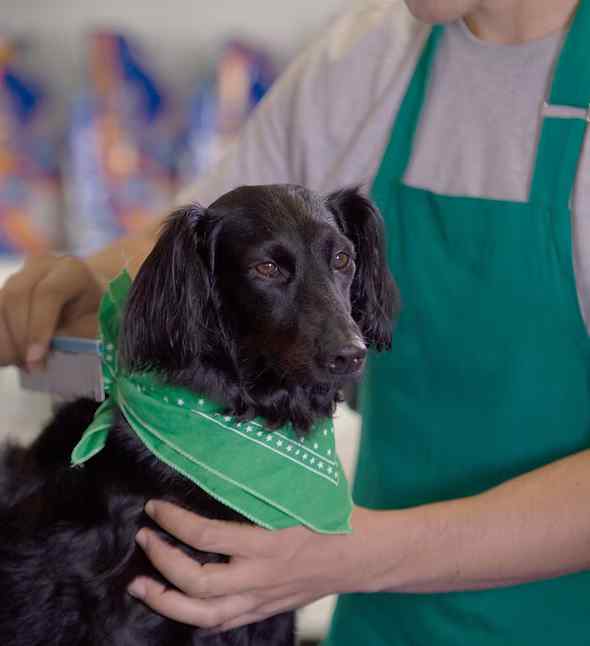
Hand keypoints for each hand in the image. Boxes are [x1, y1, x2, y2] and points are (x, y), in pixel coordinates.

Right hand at [0, 254, 101, 368]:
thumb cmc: (96, 313)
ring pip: (1, 304)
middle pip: (18, 296)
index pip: (48, 293)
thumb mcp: (98, 323)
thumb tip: (50, 349)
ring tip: (20, 364)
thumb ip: (78, 334)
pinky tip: (10, 356)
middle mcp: (42, 266)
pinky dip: (2, 337)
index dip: (38, 328)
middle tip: (29, 367)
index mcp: (72, 270)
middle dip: (20, 337)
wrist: (87, 298)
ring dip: (6, 339)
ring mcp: (20, 275)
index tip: (36, 358)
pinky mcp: (6, 289)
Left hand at [129, 501, 382, 632]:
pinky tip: (177, 606)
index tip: (154, 508)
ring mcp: (262, 598)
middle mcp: (261, 575)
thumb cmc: (333, 515)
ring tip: (140, 585)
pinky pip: (223, 622)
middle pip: (197, 582)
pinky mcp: (266, 609)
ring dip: (165, 601)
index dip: (174, 522)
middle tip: (144, 538)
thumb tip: (224, 454)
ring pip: (203, 614)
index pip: (206, 536)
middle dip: (161, 561)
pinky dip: (194, 616)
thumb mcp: (300, 491)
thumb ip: (263, 482)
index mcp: (269, 541)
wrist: (361, 556)